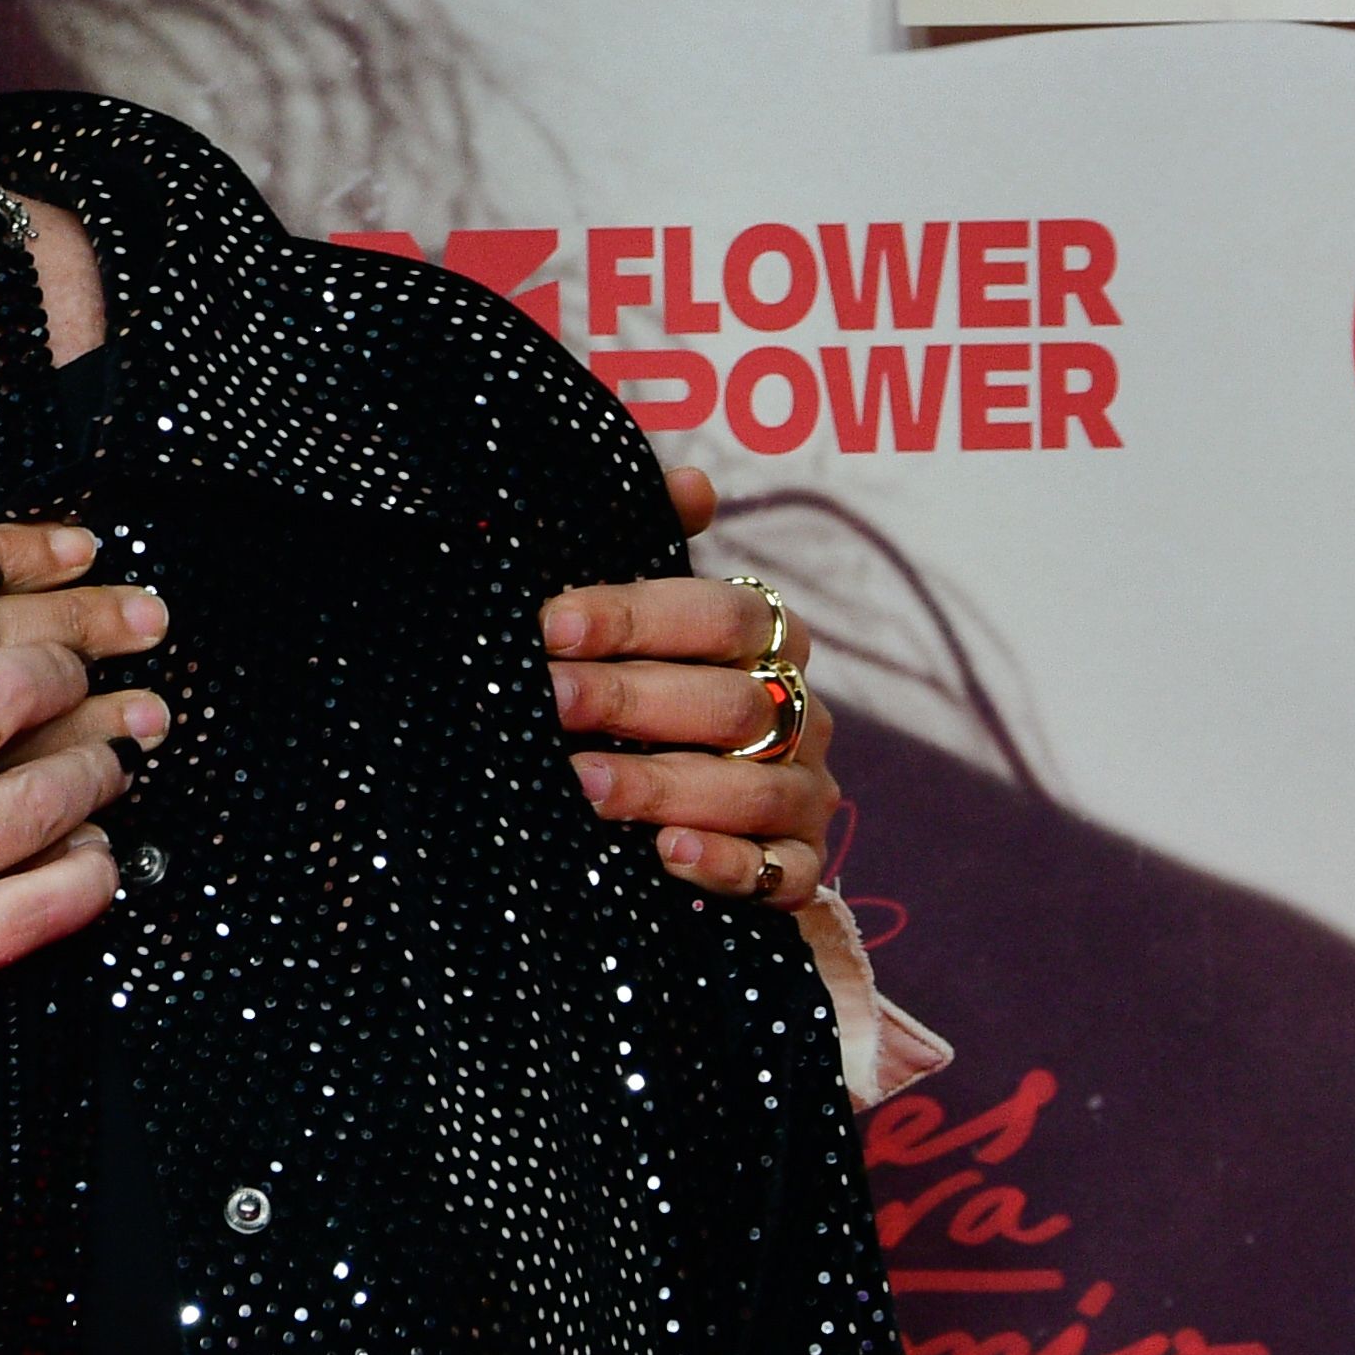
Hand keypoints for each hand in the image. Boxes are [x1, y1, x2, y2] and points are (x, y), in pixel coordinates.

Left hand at [539, 469, 838, 908]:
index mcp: (766, 639)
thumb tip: (690, 481)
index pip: (721, 613)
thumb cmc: (642, 696)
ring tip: (584, 787)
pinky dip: (727, 863)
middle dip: (630, 700)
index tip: (549, 624)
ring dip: (664, 786)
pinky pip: (782, 873)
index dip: (635, 616)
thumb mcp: (634, 625)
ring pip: (756, 788)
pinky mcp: (799, 867)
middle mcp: (798, 712)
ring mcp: (805, 792)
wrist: (665, 817)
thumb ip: (650, 550)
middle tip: (549, 702)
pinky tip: (668, 854)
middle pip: (731, 701)